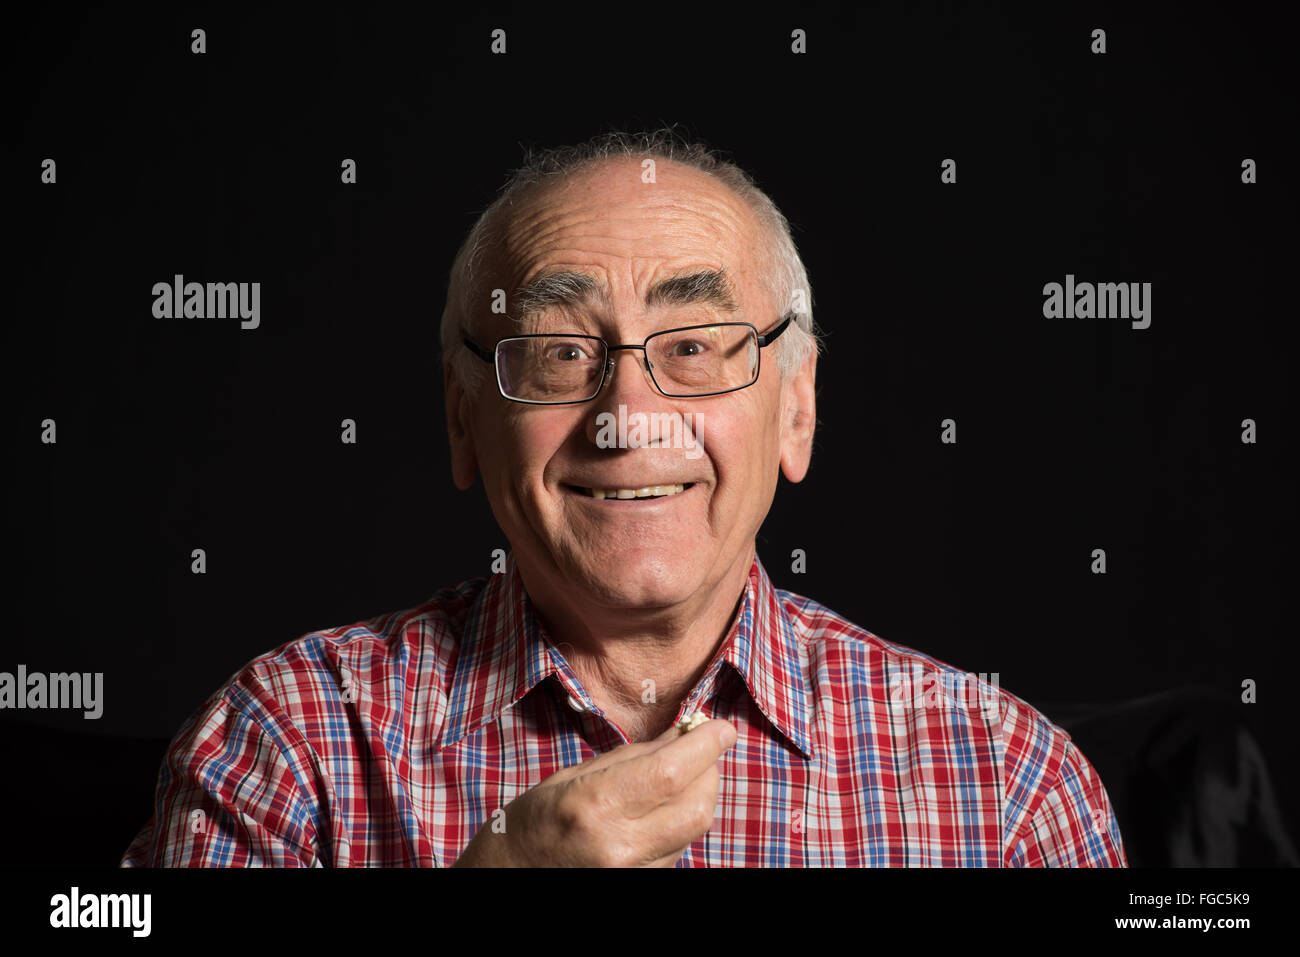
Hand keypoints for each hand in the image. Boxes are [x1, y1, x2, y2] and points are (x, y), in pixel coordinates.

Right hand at [451, 718, 736, 866]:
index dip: (706, 745)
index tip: (721, 728)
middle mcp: (621, 845)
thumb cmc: (535, 820)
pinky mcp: (642, 885)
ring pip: (693, 830)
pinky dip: (681, 822)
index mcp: (597, 805)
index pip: (673, 772)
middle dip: (710, 772)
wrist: (511, 875)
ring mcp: (634, 873)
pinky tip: (662, 809)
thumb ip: (635, 756)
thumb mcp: (576, 775)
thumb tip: (683, 734)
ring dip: (697, 796)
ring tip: (680, 777)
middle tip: (704, 750)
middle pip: (697, 807)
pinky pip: (679, 849)